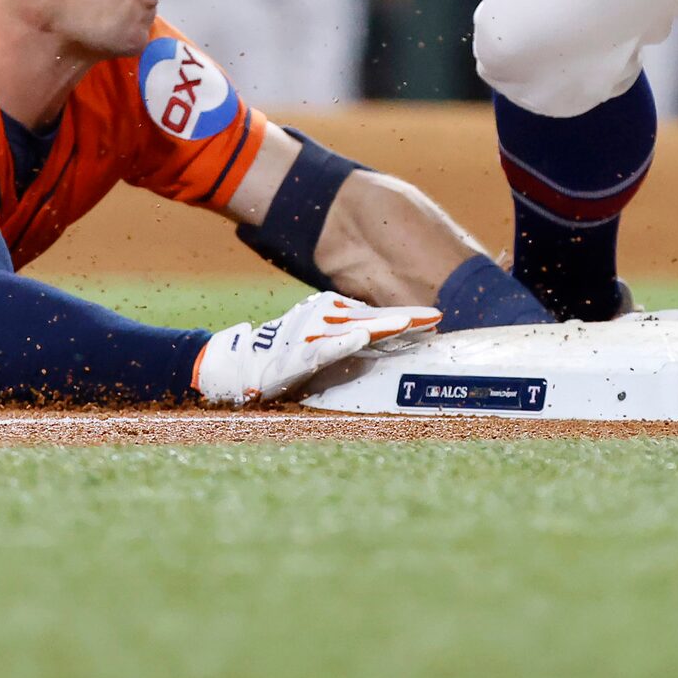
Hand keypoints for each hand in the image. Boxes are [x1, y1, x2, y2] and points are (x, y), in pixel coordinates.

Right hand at [191, 292, 437, 405]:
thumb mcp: (322, 341)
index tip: (436, 318)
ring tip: (409, 323)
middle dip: (406, 319)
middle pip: (373, 318)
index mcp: (332, 312)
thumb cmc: (286, 355)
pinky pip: (326, 347)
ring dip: (383, 326)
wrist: (241, 365)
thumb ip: (351, 339)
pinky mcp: (300, 352)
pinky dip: (344, 342)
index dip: (407, 317)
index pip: (377, 314)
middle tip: (436, 318)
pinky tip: (362, 337)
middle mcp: (325, 317)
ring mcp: (312, 332)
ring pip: (356, 328)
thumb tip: (386, 340)